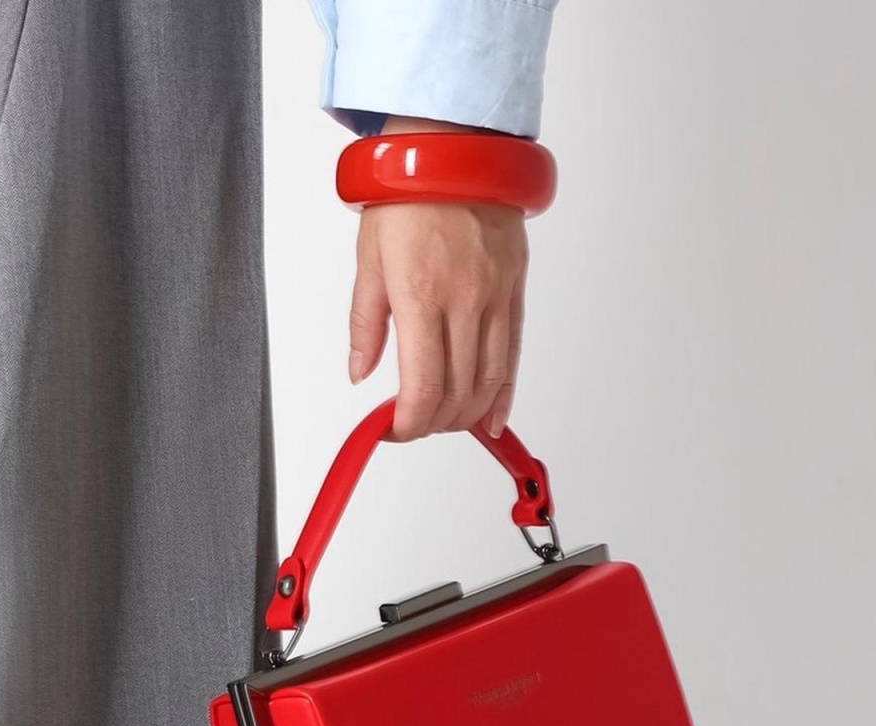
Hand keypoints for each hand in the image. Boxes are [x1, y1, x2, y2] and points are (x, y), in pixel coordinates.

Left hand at [348, 116, 528, 441]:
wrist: (454, 147)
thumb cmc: (408, 194)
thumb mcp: (369, 259)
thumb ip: (365, 324)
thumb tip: (360, 372)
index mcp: (420, 295)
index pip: (422, 387)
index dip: (409, 423)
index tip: (395, 429)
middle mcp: (464, 301)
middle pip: (457, 393)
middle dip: (434, 423)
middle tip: (415, 424)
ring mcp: (495, 298)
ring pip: (490, 381)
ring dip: (467, 415)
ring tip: (446, 420)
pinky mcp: (515, 291)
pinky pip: (514, 355)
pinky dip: (504, 394)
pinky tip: (493, 416)